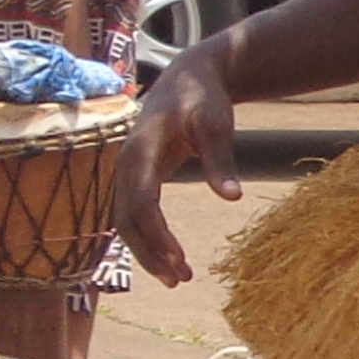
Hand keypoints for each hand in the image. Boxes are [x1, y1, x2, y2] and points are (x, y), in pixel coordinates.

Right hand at [116, 40, 239, 285]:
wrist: (188, 78)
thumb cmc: (203, 99)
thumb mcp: (216, 123)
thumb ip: (220, 159)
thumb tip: (231, 198)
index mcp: (141, 148)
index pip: (140, 199)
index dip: (156, 233)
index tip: (177, 259)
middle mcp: (126, 162)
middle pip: (126, 217)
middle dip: (149, 252)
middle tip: (179, 280)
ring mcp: (128, 170)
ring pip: (127, 219)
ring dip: (149, 251)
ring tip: (179, 278)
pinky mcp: (137, 176)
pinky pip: (135, 213)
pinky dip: (150, 237)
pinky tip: (170, 258)